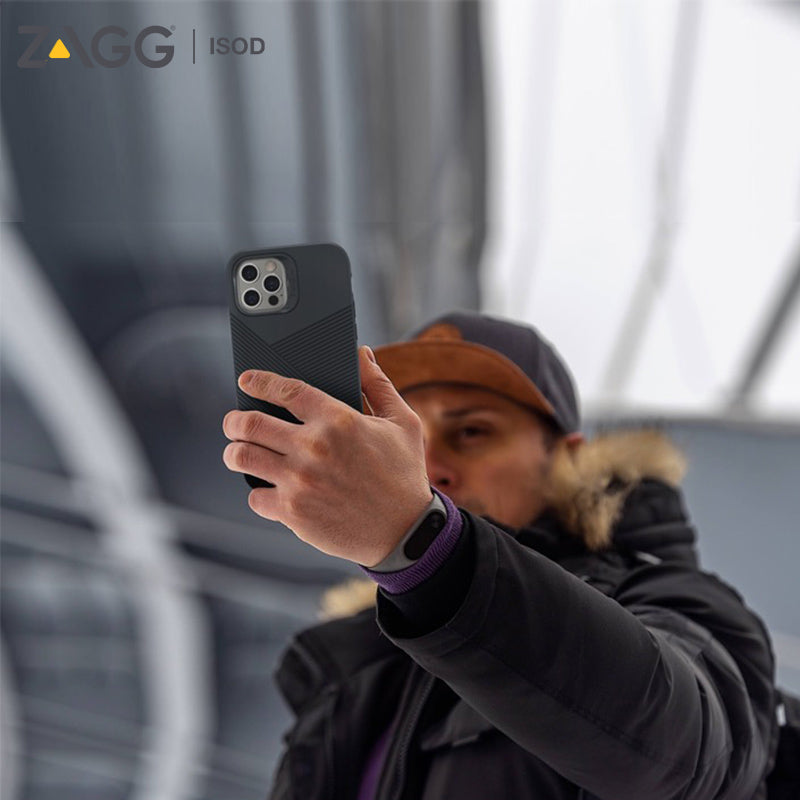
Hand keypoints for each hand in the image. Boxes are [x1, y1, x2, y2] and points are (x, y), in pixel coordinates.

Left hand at [222, 346, 432, 565]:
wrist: (406, 532)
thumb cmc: (404, 474)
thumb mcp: (402, 423)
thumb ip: (377, 385)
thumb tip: (362, 353)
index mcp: (338, 420)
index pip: (285, 390)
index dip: (259, 381)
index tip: (246, 380)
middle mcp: (313, 447)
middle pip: (250, 423)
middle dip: (234, 420)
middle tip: (234, 422)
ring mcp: (299, 481)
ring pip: (242, 457)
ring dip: (235, 452)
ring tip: (238, 452)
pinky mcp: (293, 512)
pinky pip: (255, 496)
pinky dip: (258, 491)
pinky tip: (268, 488)